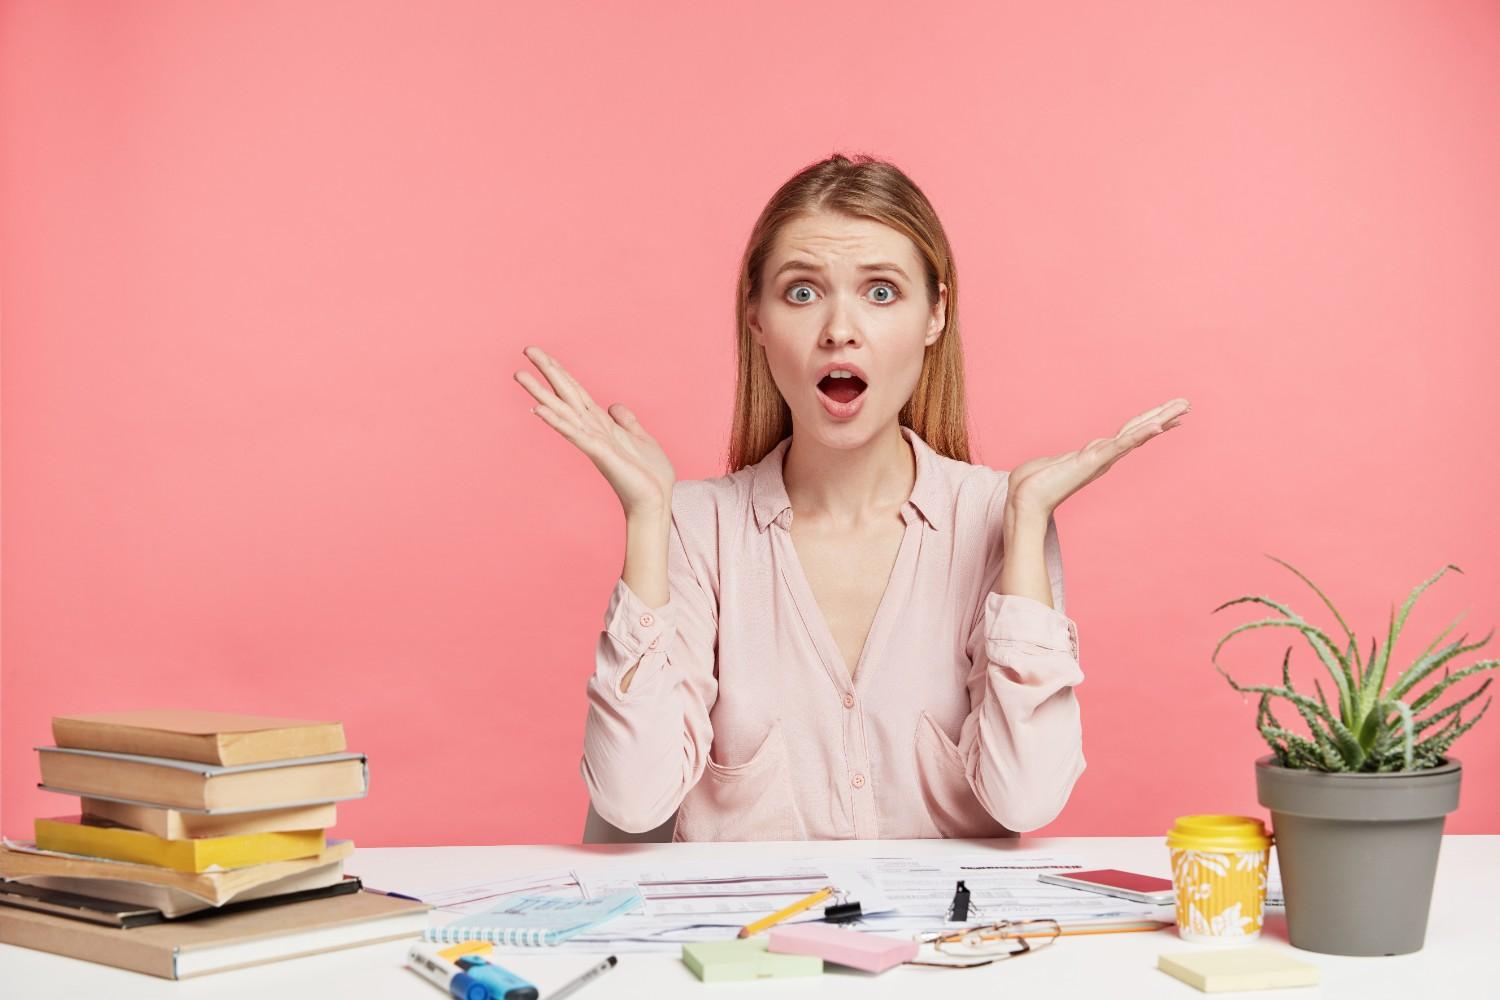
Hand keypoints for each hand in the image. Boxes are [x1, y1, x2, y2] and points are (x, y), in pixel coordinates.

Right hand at [514, 346, 675, 517]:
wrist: (656, 501)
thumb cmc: (650, 476)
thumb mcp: (642, 439)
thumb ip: (627, 422)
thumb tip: (614, 406)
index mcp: (602, 424)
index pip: (577, 392)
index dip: (561, 372)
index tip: (543, 354)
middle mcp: (592, 430)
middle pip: (565, 394)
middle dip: (547, 372)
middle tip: (526, 349)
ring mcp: (593, 441)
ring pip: (562, 411)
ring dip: (541, 393)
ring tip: (520, 375)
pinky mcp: (599, 453)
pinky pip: (574, 434)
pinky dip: (557, 421)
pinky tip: (538, 409)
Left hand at [1002, 397, 1190, 527]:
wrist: (1024, 500)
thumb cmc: (1033, 483)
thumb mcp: (1053, 464)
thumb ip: (1062, 461)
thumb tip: (1059, 463)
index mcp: (1097, 455)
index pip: (1128, 434)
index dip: (1149, 423)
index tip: (1169, 415)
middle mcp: (1104, 457)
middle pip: (1139, 430)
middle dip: (1163, 416)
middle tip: (1187, 404)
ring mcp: (1101, 459)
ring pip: (1136, 434)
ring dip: (1160, 419)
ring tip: (1181, 408)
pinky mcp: (1094, 461)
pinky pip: (1121, 445)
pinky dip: (1139, 435)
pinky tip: (1157, 427)